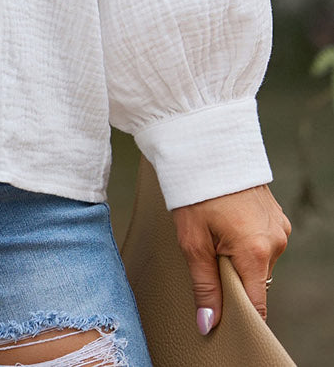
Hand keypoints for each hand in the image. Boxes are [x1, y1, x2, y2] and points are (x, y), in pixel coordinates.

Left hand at [172, 184, 290, 332]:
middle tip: (208, 258)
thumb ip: (204, 285)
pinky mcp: (278, 217)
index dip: (239, 316)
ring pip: (259, 262)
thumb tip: (208, 324)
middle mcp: (275, 241)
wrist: (206, 147)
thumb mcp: (193, 242)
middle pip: (256, 282)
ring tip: (215, 234)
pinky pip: (264, 243)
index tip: (223, 318)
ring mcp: (279, 228)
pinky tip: (227, 223)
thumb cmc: (195, 192)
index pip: (257, 304)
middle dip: (234, 279)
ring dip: (240, 258)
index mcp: (256, 251)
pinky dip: (247, 242)